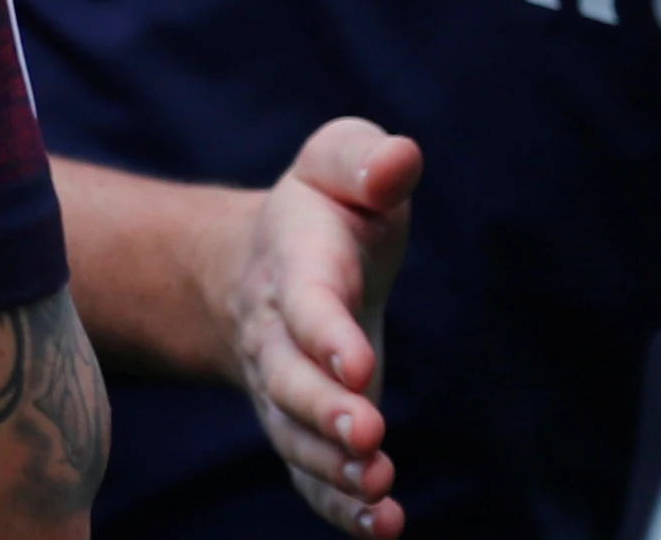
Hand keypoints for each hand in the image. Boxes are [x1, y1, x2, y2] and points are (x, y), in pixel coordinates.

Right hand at [231, 120, 421, 537]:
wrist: (262, 267)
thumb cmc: (322, 210)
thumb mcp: (338, 161)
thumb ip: (365, 157)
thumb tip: (399, 161)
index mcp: (294, 267)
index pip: (306, 304)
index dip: (327, 333)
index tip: (359, 363)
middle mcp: (278, 339)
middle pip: (289, 383)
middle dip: (325, 413)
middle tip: (369, 436)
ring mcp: (286, 393)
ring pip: (296, 441)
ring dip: (336, 471)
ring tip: (380, 491)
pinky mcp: (306, 431)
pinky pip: (312, 478)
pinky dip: (340, 508)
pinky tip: (383, 527)